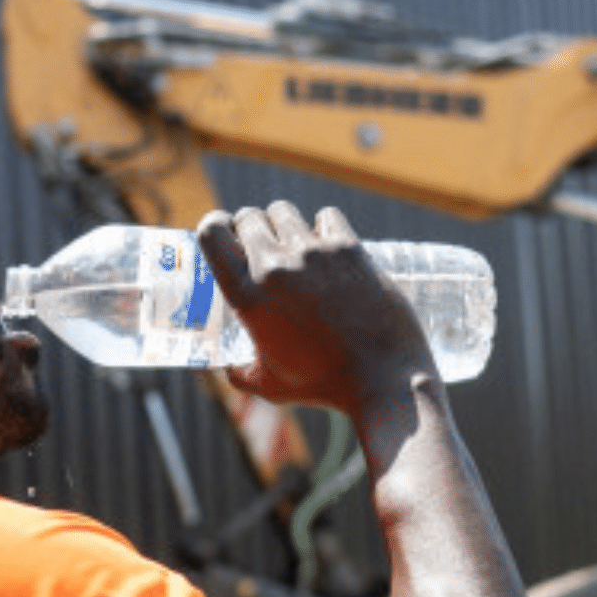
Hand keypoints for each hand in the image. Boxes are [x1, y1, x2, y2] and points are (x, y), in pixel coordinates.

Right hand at [197, 201, 434, 410]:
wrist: (383, 377)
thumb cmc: (325, 385)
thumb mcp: (271, 386)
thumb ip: (242, 375)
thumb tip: (231, 370)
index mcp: (248, 295)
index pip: (213, 232)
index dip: (216, 228)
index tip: (227, 239)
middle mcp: (276, 266)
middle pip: (249, 216)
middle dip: (251, 229)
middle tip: (263, 249)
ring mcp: (314, 253)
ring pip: (284, 211)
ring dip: (284, 224)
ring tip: (294, 247)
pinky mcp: (350, 249)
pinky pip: (326, 216)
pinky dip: (324, 226)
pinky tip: (328, 246)